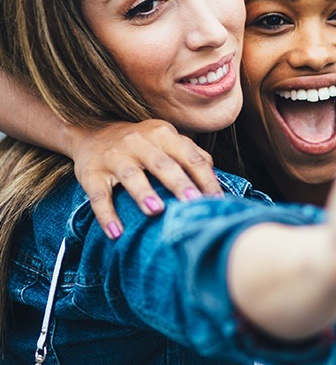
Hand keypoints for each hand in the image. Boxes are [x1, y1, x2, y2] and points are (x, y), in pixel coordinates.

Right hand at [69, 120, 220, 237]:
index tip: (217, 201)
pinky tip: (116, 232)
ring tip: (156, 211)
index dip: (205, 179)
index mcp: (162, 134)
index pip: (189, 156)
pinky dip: (106, 214)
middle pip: (162, 163)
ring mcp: (114, 156)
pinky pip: (98, 195)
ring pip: (130, 175)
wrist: (91, 132)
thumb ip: (190, 154)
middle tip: (193, 203)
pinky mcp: (91, 173)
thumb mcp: (164, 140)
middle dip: (179, 183)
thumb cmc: (139, 143)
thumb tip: (215, 177)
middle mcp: (138, 142)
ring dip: (143, 192)